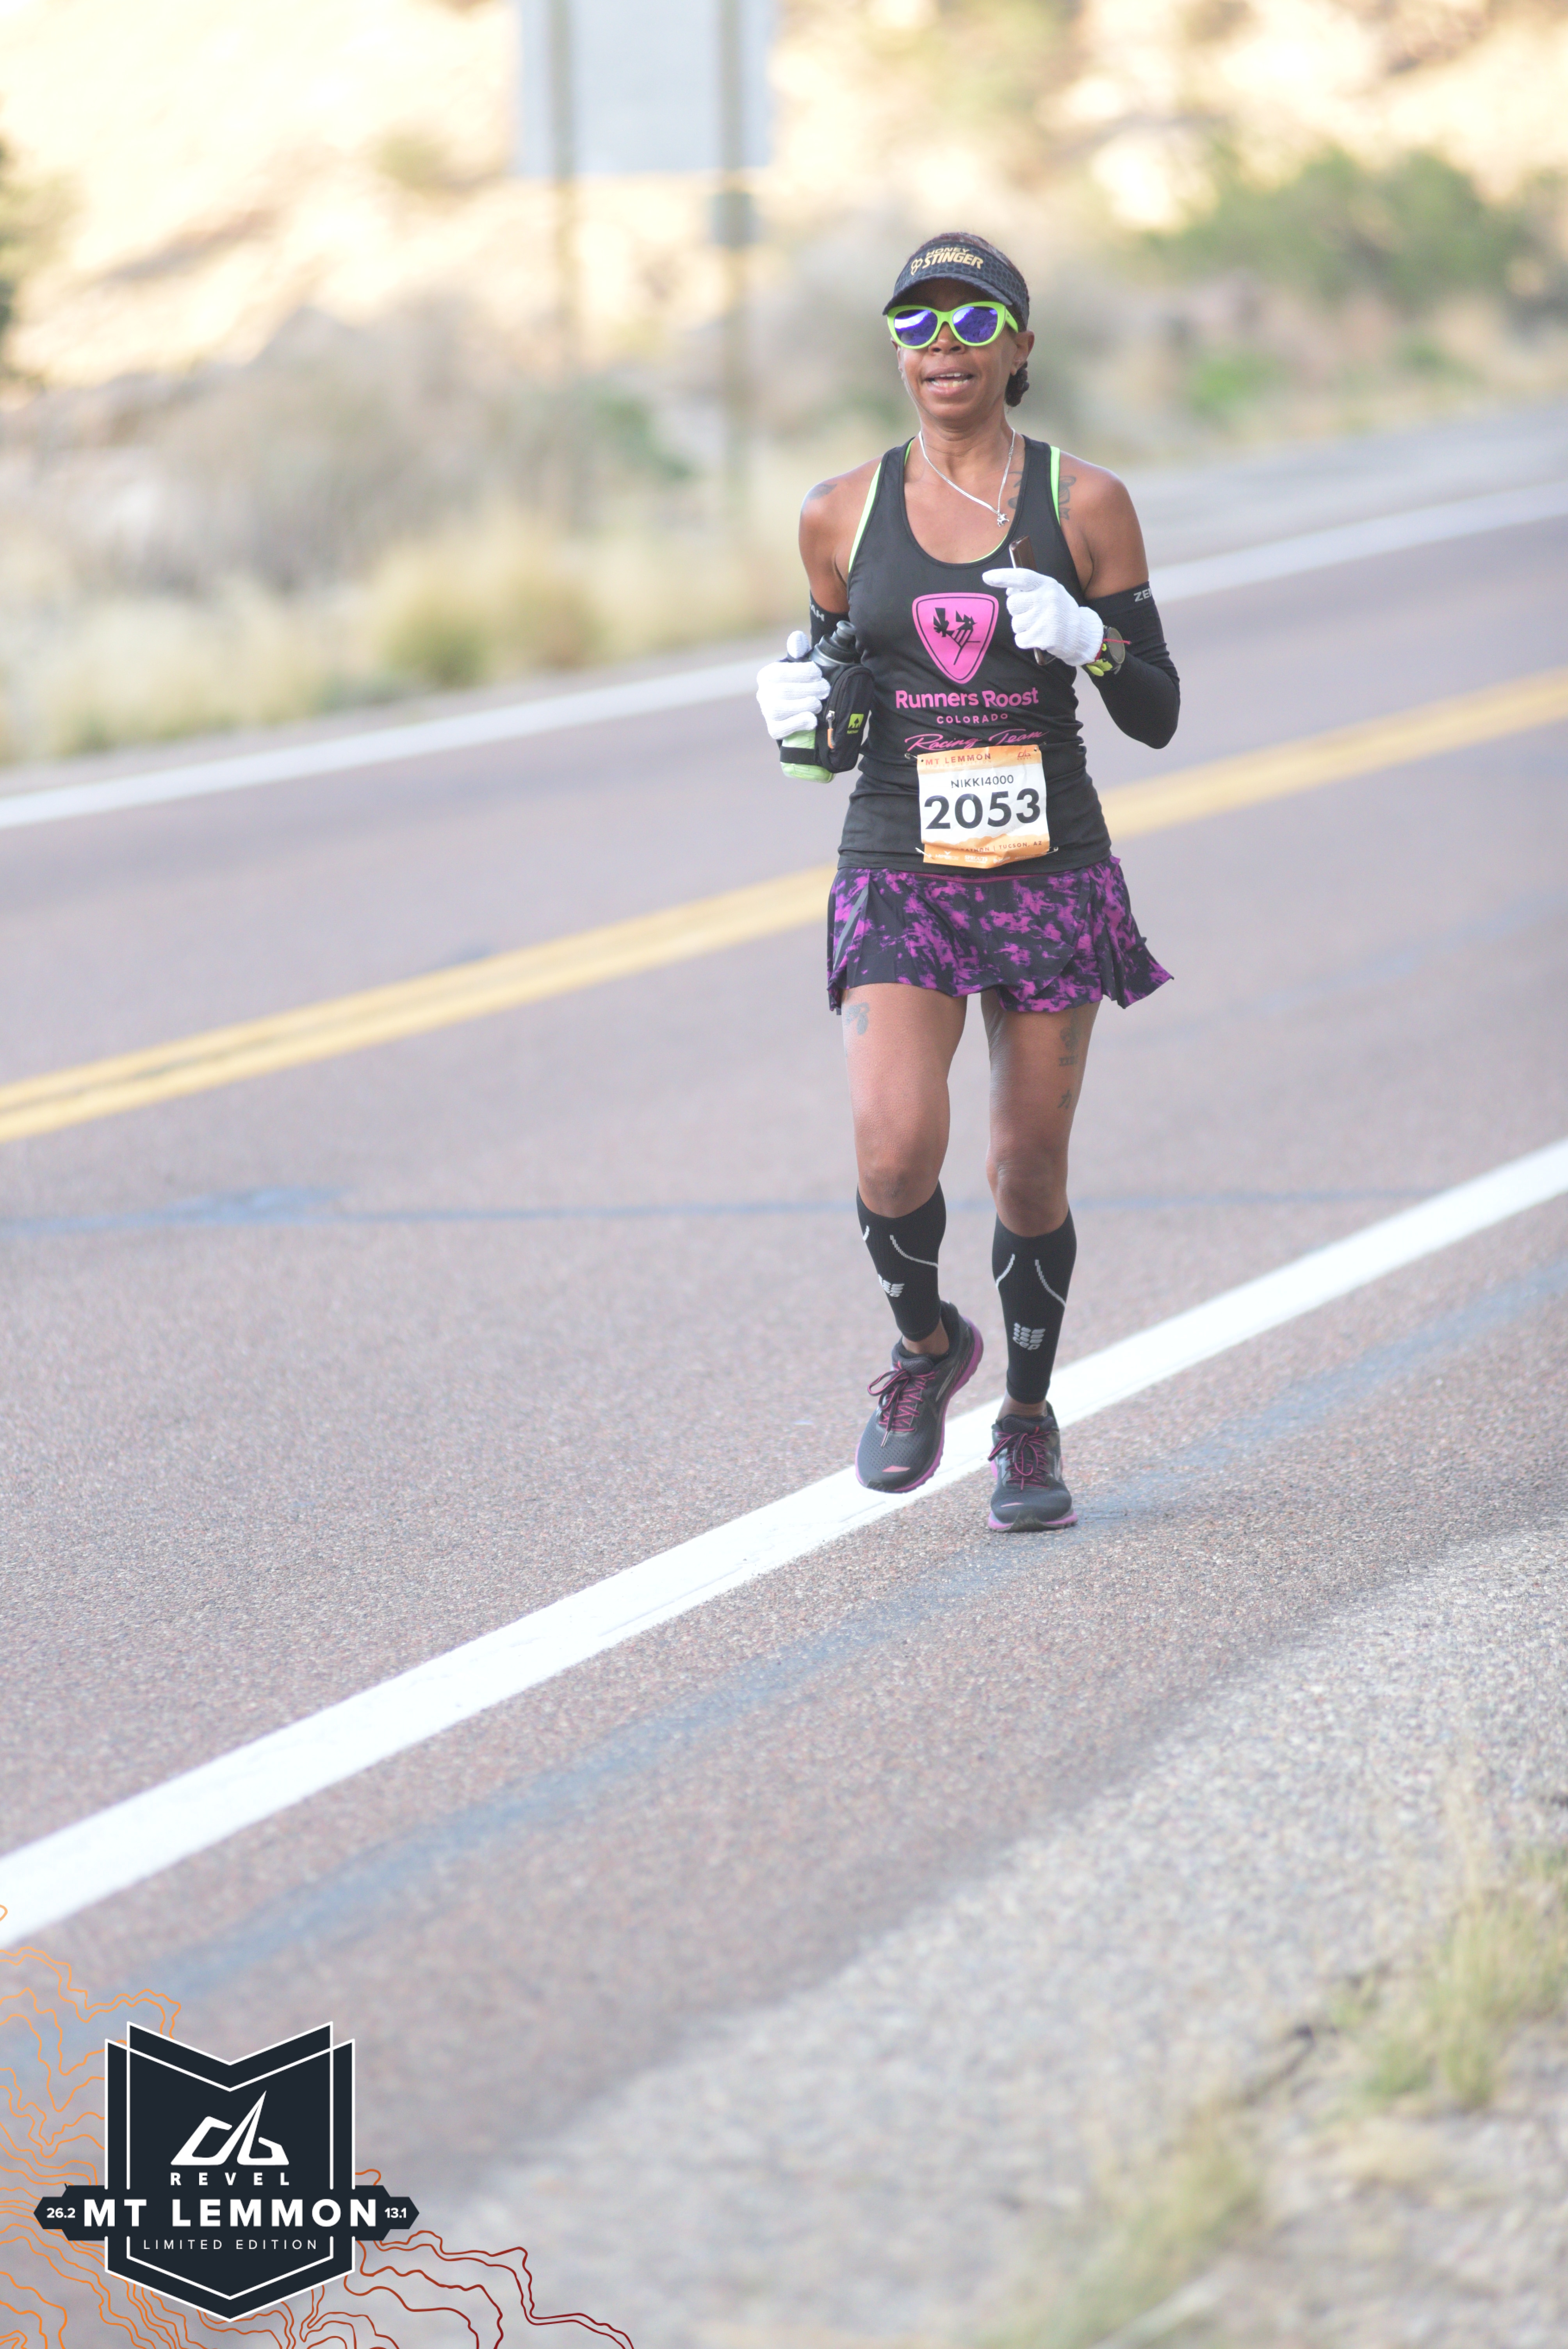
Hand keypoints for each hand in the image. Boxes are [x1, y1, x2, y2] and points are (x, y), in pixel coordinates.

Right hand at [755, 631, 827, 740]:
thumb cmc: (802, 683)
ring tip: (819, 704)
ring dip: (802, 706)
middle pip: (782, 691)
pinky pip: (780, 729)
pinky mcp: (773, 729)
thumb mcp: (802, 665)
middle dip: (808, 690)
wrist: (802, 709)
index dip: (801, 673)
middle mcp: (762, 693)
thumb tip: (796, 637)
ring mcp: (766, 713)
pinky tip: (812, 720)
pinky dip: (797, 724)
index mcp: (767, 675)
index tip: (818, 673)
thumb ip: (799, 651)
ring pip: (779, 710)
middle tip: (825, 689)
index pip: (780, 673)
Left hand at [981, 567, 1103, 665]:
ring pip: (1015, 623)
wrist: (1080, 633)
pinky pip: (1020, 639)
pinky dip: (1025, 640)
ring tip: (1039, 625)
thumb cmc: (1059, 610)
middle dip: (1017, 610)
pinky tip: (1038, 636)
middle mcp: (1046, 599)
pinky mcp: (1043, 637)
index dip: (1003, 577)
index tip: (986, 577)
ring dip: (1022, 627)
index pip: (1022, 577)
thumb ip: (1030, 588)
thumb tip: (1008, 590)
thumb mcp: (1050, 592)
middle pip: (1012, 604)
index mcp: (1047, 585)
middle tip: (1032, 612)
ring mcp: (1045, 619)